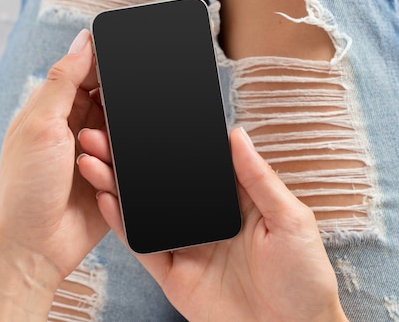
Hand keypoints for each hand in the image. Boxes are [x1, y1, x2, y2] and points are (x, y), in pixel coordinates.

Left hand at [0, 30, 109, 320]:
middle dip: (116, 109)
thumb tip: (83, 40)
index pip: (87, 73)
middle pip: (112, 102)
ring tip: (86, 161)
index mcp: (55, 110)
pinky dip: (116, 170)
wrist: (35, 246)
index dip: (105, 67)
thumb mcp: (40, 125)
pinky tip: (95, 179)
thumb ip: (63, 81)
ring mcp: (97, 155)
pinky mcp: (113, 180)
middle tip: (101, 127)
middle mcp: (76, 129)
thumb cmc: (25, 188)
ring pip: (125, 133)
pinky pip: (130, 163)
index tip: (124, 63)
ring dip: (112, 146)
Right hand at [79, 127, 348, 321]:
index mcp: (237, 200)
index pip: (197, 165)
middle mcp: (208, 219)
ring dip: (120, 185)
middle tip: (105, 136)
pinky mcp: (175, 275)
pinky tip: (107, 199)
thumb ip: (259, 178)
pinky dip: (123, 224)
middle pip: (164, 185)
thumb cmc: (304, 277)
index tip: (145, 121)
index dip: (172, 144)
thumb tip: (237, 135)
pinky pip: (145, 247)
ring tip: (94, 160)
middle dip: (134, 161)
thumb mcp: (290, 219)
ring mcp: (189, 246)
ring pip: (147, 211)